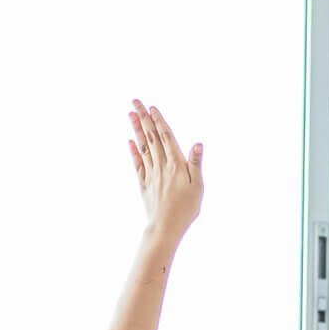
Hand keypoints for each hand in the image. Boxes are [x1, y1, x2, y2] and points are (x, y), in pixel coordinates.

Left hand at [127, 100, 203, 243]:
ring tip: (131, 114)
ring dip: (136, 129)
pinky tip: (130, 141)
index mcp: (176, 164)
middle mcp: (161, 165)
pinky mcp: (144, 183)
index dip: (159, 121)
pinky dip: (133, 151)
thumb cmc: (186, 209)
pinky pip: (138, 163)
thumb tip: (197, 143)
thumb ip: (196, 163)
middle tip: (135, 101)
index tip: (152, 107)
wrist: (165, 227)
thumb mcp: (198, 186)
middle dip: (143, 118)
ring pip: (143, 146)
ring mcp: (151, 174)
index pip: (166, 137)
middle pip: (151, 137)